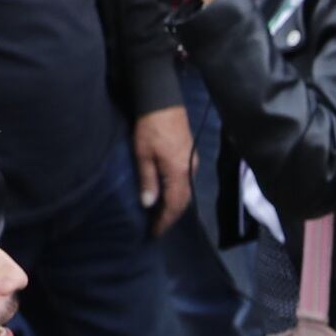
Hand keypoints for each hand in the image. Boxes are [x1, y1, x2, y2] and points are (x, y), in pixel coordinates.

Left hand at [131, 106, 194, 233]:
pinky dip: (177, 193)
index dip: (165, 220)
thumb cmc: (150, 128)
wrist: (164, 103)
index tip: (155, 232)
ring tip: (161, 213)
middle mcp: (189, 171)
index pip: (174, 205)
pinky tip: (167, 193)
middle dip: (171, 216)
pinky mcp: (189, 157)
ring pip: (186, 192)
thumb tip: (149, 204)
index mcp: (178, 173)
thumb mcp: (143, 154)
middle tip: (158, 227)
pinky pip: (186, 182)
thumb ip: (147, 179)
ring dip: (174, 205)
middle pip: (183, 201)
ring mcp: (191, 164)